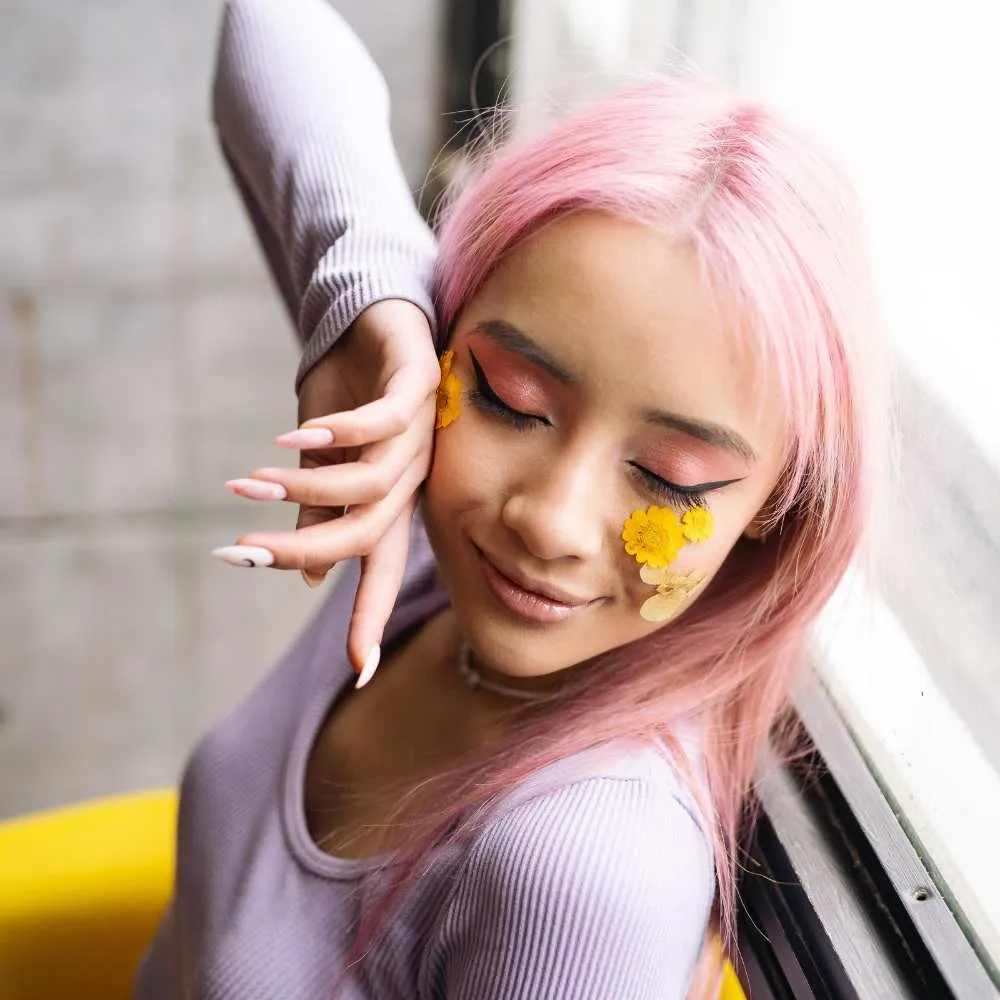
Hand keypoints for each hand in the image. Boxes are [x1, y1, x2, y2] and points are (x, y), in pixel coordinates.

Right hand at [221, 299, 438, 673]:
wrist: (375, 314)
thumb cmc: (349, 391)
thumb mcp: (321, 456)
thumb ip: (319, 509)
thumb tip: (312, 575)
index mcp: (391, 498)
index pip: (380, 566)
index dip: (370, 616)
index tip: (360, 671)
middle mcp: (411, 476)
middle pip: (366, 533)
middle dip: (302, 550)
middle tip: (239, 553)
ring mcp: (419, 434)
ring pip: (370, 485)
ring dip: (305, 487)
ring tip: (250, 480)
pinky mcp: (418, 387)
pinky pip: (382, 424)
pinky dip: (338, 433)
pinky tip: (297, 436)